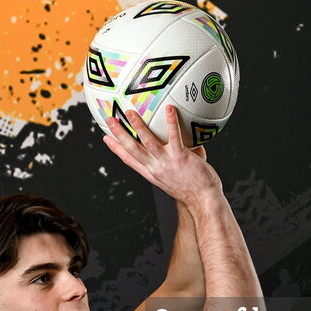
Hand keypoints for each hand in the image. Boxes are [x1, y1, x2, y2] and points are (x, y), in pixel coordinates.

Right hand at [103, 105, 222, 204]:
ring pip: (147, 142)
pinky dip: (171, 122)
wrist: (204, 201)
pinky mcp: (180, 158)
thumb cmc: (195, 190)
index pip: (129, 160)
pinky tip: (169, 109)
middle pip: (132, 149)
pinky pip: (174, 137)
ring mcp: (167, 163)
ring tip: (130, 112)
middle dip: (119, 134)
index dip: (116, 148)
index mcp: (152, 174)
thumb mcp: (177, 177)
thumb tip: (189, 142)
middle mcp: (156, 168)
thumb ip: (176, 159)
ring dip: (137, 126)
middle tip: (110, 120)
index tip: (106, 138)